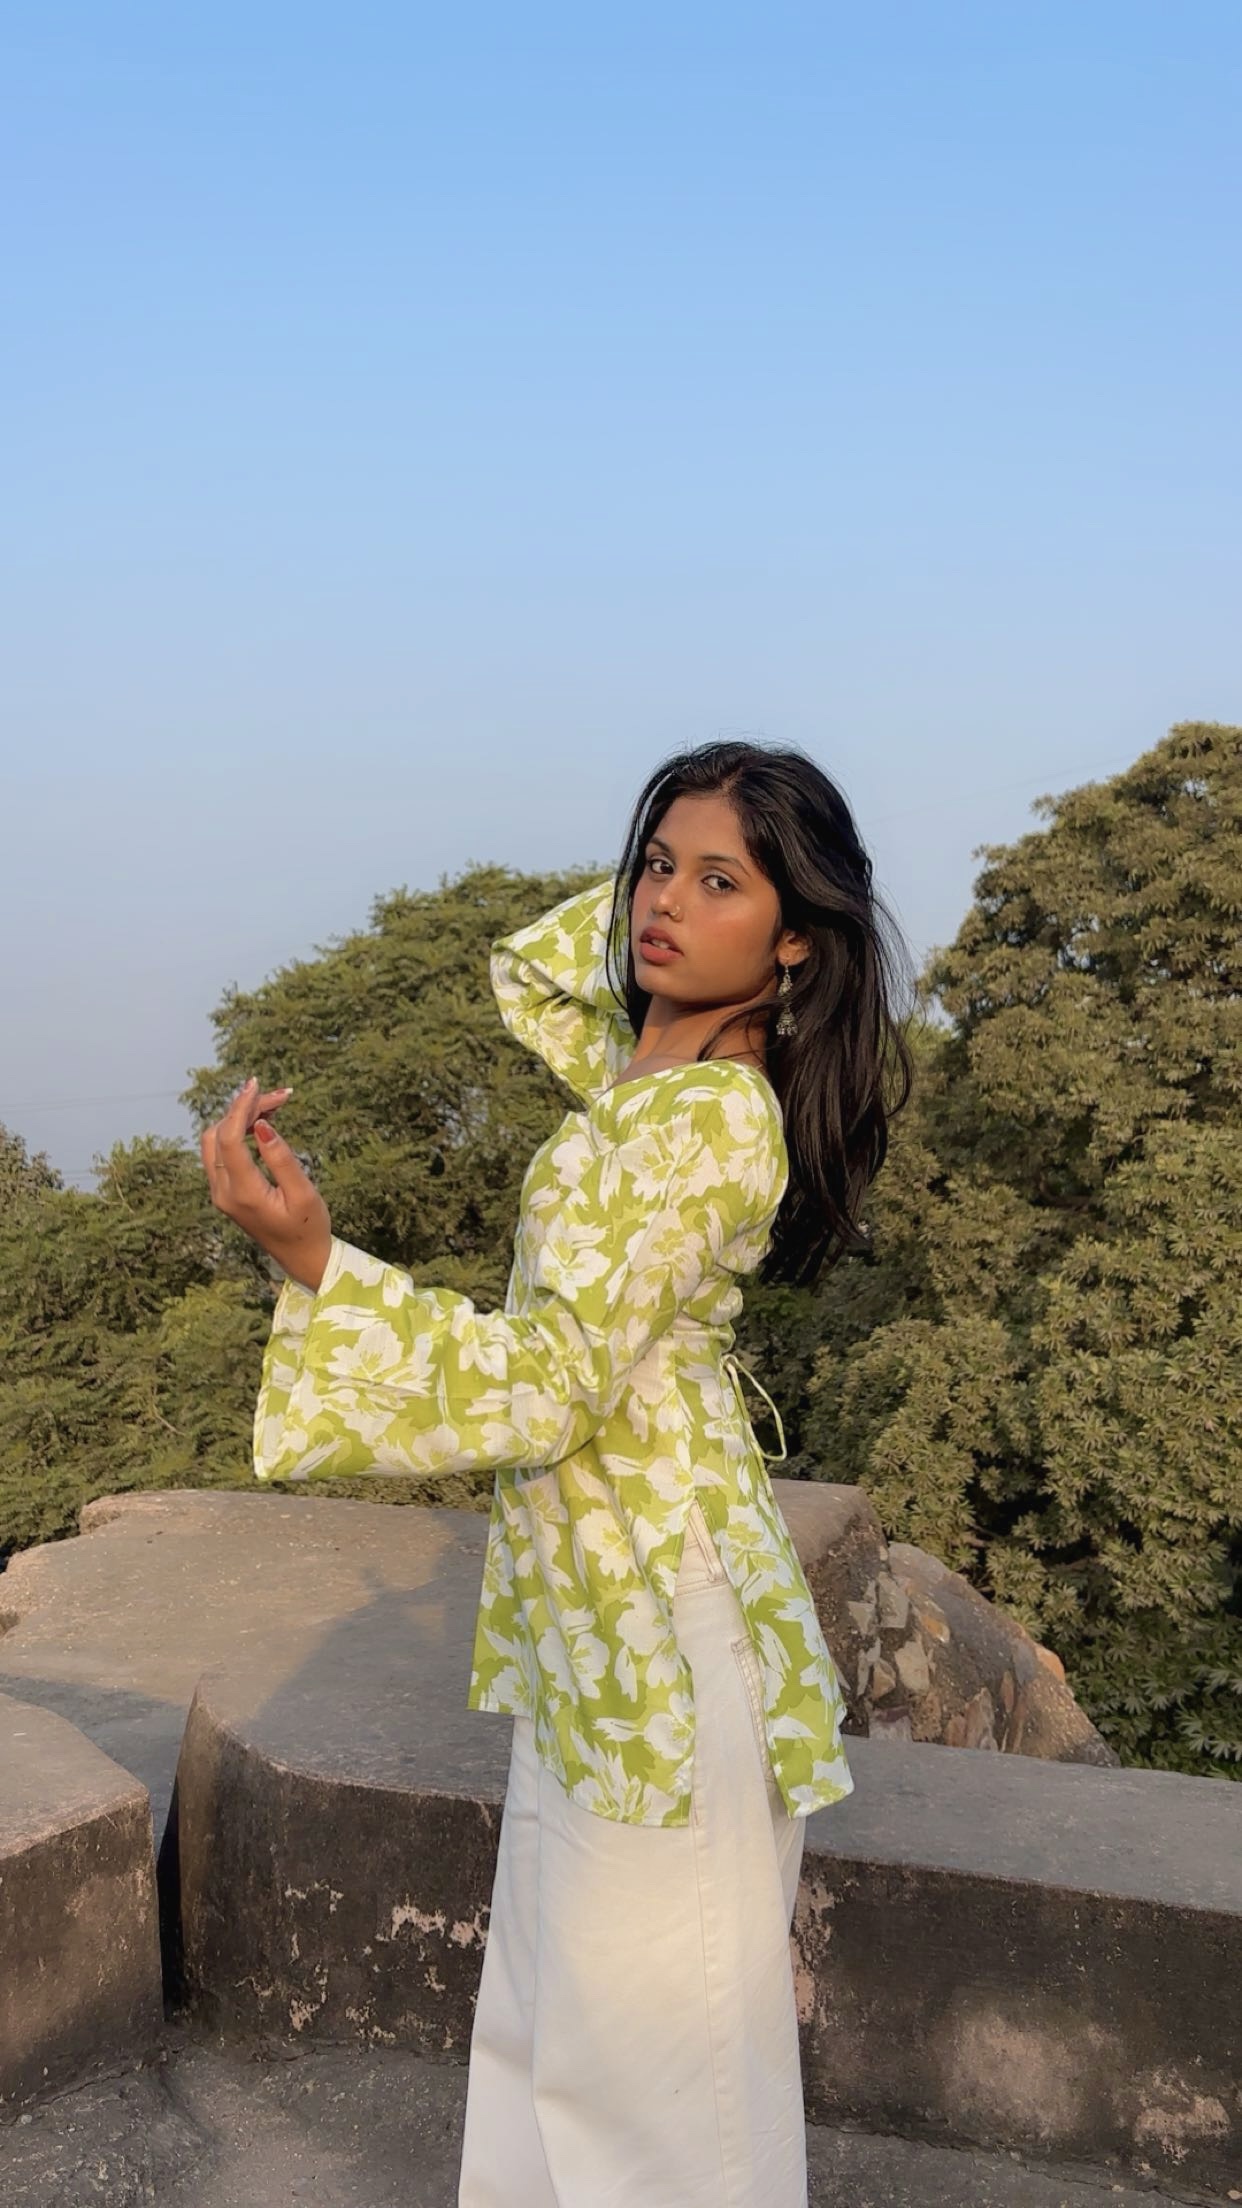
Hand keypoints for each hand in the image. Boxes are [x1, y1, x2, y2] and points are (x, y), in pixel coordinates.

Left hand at [200, 1078, 333, 1291]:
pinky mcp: (224, 1191)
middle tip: (281, 1096)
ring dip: (238, 1119)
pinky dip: (236, 1132)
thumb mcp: (304, 1193)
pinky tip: (261, 1122)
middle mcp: (223, 1192)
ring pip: (215, 1141)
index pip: (229, 1140)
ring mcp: (220, 1193)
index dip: (240, 1108)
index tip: (257, 1084)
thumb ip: (281, 1159)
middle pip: (219, 1135)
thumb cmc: (309, 1227)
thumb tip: (261, 1125)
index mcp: (242, 1194)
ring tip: (272, 1105)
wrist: (302, 1258)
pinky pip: (221, 1153)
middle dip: (245, 1109)